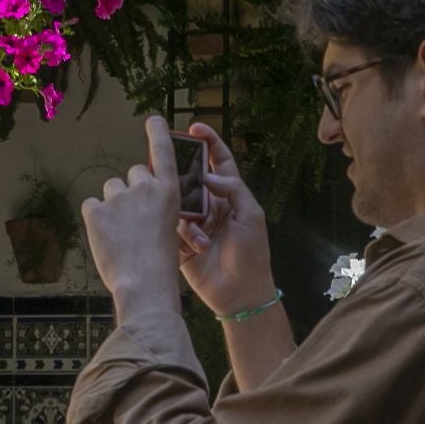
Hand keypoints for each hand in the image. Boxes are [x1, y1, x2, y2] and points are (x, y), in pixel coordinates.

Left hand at [81, 116, 184, 309]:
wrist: (144, 283)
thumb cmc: (161, 264)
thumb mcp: (171, 229)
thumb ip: (156, 209)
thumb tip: (140, 207)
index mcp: (169, 192)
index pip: (163, 152)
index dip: (158, 133)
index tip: (153, 119)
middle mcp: (145, 187)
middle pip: (134, 173)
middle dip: (132, 190)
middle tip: (134, 218)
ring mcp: (118, 197)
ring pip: (111, 188)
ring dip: (113, 204)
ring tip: (120, 233)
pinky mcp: (96, 210)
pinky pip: (91, 205)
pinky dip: (95, 219)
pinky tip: (105, 238)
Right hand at [174, 123, 275, 316]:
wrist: (241, 295)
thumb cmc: (252, 255)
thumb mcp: (251, 216)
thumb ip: (232, 189)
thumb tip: (207, 173)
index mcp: (229, 196)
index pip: (219, 162)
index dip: (208, 143)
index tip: (194, 128)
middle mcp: (209, 205)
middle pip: (190, 178)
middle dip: (182, 173)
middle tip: (173, 171)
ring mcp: (193, 224)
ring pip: (178, 203)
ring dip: (186, 214)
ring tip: (199, 232)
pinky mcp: (180, 243)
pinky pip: (172, 228)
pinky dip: (182, 235)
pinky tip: (196, 246)